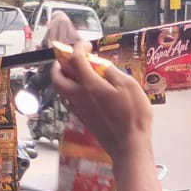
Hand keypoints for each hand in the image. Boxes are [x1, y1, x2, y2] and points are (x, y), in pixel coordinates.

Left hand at [52, 40, 153, 162]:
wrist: (129, 145)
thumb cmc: (133, 116)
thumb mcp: (129, 85)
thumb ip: (112, 72)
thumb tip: (101, 65)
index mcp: (90, 85)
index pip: (75, 59)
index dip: (79, 48)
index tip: (86, 45)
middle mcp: (79, 96)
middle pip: (57, 77)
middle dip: (59, 64)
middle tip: (68, 59)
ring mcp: (79, 109)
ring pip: (61, 90)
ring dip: (62, 78)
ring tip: (74, 73)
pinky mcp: (83, 119)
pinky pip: (68, 101)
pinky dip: (70, 92)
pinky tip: (82, 92)